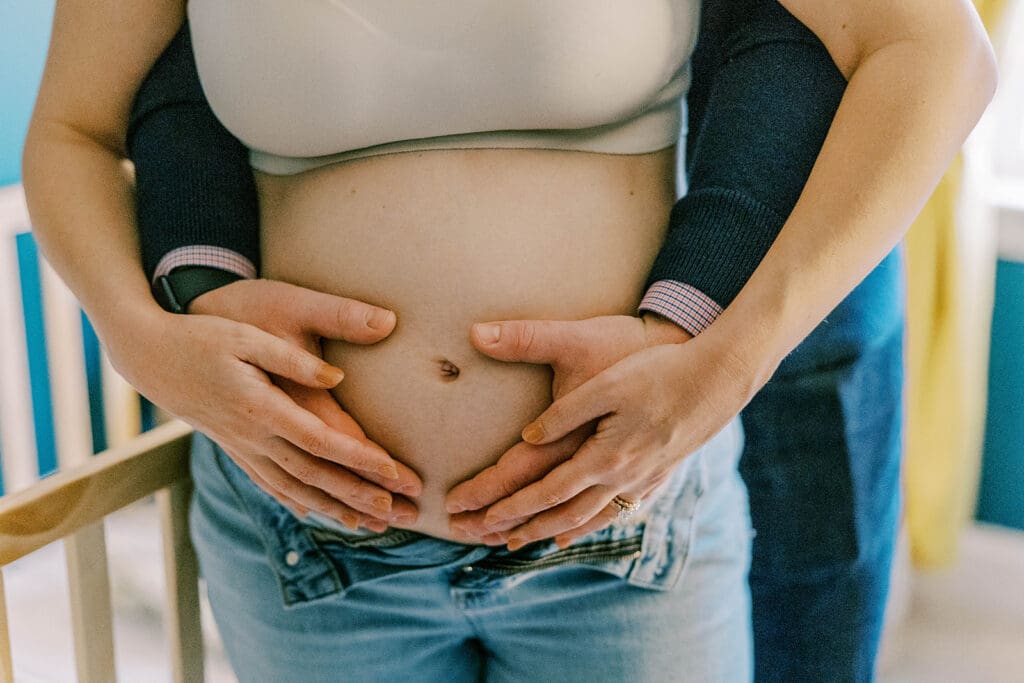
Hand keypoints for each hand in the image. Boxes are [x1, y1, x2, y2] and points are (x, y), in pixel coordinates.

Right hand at [107, 279, 421, 531]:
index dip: (358, 458)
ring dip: (332, 508)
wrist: (149, 354)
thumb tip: (337, 378)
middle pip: (312, 474)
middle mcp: (251, 436)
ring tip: (369, 526)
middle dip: (356, 496)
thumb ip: (293, 359)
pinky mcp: (234, 448)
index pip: (319, 440)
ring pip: (293, 487)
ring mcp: (240, 447)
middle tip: (395, 513)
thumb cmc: (202, 335)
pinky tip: (317, 514)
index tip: (392, 472)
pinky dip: (298, 502)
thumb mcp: (247, 335)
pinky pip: (270, 484)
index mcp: (259, 406)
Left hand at [473, 323, 755, 549]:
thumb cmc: (660, 371)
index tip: (482, 518)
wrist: (719, 377)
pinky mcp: (660, 471)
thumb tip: (527, 437)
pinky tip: (584, 527)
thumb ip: (564, 412)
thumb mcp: (606, 384)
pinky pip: (621, 508)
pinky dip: (596, 523)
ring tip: (531, 542)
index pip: (547, 490)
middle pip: (565, 512)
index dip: (512, 505)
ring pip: (593, 516)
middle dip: (526, 527)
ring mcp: (644, 478)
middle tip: (494, 540)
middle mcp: (622, 477)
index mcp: (603, 456)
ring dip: (557, 531)